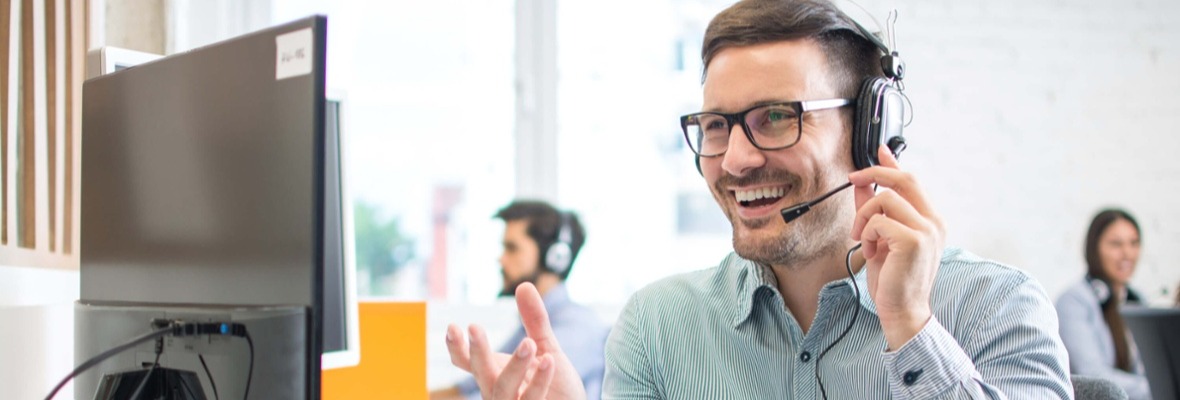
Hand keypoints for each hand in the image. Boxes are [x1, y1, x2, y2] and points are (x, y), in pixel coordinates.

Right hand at [445, 283, 586, 398]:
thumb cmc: (556, 386)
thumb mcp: (545, 348)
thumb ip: (535, 320)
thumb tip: (524, 285)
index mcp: (495, 373)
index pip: (469, 362)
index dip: (457, 347)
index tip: (453, 328)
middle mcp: (498, 391)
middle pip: (481, 372)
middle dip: (477, 351)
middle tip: (474, 327)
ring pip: (503, 389)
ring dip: (514, 365)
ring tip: (529, 343)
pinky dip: (539, 380)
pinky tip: (550, 360)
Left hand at [848, 145, 945, 349]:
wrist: (903, 311)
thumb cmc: (893, 280)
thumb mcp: (879, 239)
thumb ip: (874, 211)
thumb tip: (862, 185)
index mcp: (930, 220)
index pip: (912, 181)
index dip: (893, 163)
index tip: (880, 150)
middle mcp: (934, 222)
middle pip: (904, 179)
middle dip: (874, 174)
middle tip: (853, 179)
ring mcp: (927, 230)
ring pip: (884, 200)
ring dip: (863, 218)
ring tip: (863, 239)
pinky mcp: (913, 240)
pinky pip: (878, 221)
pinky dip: (866, 234)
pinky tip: (870, 252)